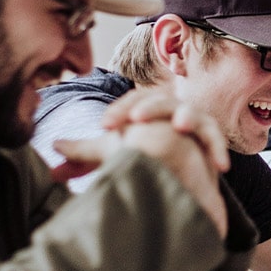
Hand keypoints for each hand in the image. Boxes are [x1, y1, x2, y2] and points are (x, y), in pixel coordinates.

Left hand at [54, 93, 228, 237]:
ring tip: (179, 126)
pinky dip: (218, 150)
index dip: (119, 110)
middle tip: (135, 121)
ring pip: (192, 113)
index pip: (132, 100)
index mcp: (144, 107)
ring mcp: (192, 122)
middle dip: (148, 108)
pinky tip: (218, 165)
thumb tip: (52, 148)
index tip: (104, 127)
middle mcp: (169, 109)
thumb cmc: (142, 155)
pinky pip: (215, 141)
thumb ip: (83, 154)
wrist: (177, 171)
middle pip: (160, 100)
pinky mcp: (210, 141)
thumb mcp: (112, 154)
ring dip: (187, 117)